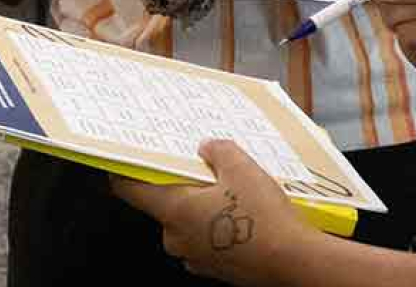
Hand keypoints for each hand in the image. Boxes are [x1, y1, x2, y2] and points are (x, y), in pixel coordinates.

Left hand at [112, 139, 316, 286]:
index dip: (123, 173)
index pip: (130, 191)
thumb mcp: (242, 168)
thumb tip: (208, 147)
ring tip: (233, 194)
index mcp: (174, 211)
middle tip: (203, 170)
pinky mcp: (216, 268)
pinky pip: (207, 240)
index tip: (121, 161)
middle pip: (164, 205)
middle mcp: (178, 238)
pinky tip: (243, 216)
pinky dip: (218, 227)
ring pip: (188, 224)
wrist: (294, 262)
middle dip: (181, 187)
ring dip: (202, 208)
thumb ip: (219, 151)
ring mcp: (196, 257)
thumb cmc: (264, 219)